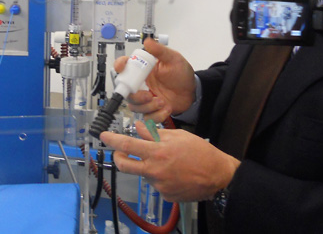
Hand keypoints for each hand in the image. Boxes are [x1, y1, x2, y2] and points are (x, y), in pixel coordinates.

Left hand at [100, 121, 239, 201]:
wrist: (218, 176)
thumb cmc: (201, 153)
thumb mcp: (178, 135)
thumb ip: (156, 133)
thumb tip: (139, 128)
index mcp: (157, 152)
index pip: (127, 144)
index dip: (112, 140)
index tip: (103, 136)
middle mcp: (155, 170)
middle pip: (124, 165)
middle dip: (118, 157)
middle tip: (121, 151)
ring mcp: (159, 185)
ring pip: (143, 173)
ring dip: (147, 166)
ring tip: (166, 162)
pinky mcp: (166, 196)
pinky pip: (155, 184)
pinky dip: (159, 177)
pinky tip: (173, 173)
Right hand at [112, 38, 196, 120]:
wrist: (192, 91)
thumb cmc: (181, 74)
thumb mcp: (173, 59)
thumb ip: (160, 51)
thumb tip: (148, 42)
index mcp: (142, 70)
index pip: (125, 66)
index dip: (120, 66)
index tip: (121, 68)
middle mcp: (141, 84)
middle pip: (126, 91)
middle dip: (135, 95)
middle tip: (148, 95)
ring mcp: (145, 98)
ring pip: (134, 106)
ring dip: (147, 106)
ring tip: (161, 102)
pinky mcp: (152, 109)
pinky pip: (147, 117)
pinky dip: (156, 115)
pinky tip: (167, 109)